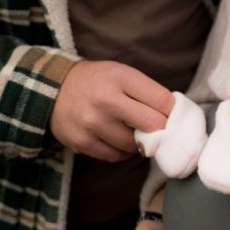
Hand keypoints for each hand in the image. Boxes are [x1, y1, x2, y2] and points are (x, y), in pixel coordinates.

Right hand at [49, 60, 174, 161]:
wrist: (55, 88)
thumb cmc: (98, 81)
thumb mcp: (123, 73)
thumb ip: (147, 92)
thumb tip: (174, 116)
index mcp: (121, 77)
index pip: (162, 100)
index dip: (172, 111)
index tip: (172, 115)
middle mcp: (106, 100)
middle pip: (151, 125)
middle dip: (159, 129)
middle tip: (157, 128)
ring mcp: (92, 123)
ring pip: (133, 145)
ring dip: (139, 143)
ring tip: (135, 133)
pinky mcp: (81, 141)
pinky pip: (114, 156)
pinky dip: (122, 152)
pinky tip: (119, 140)